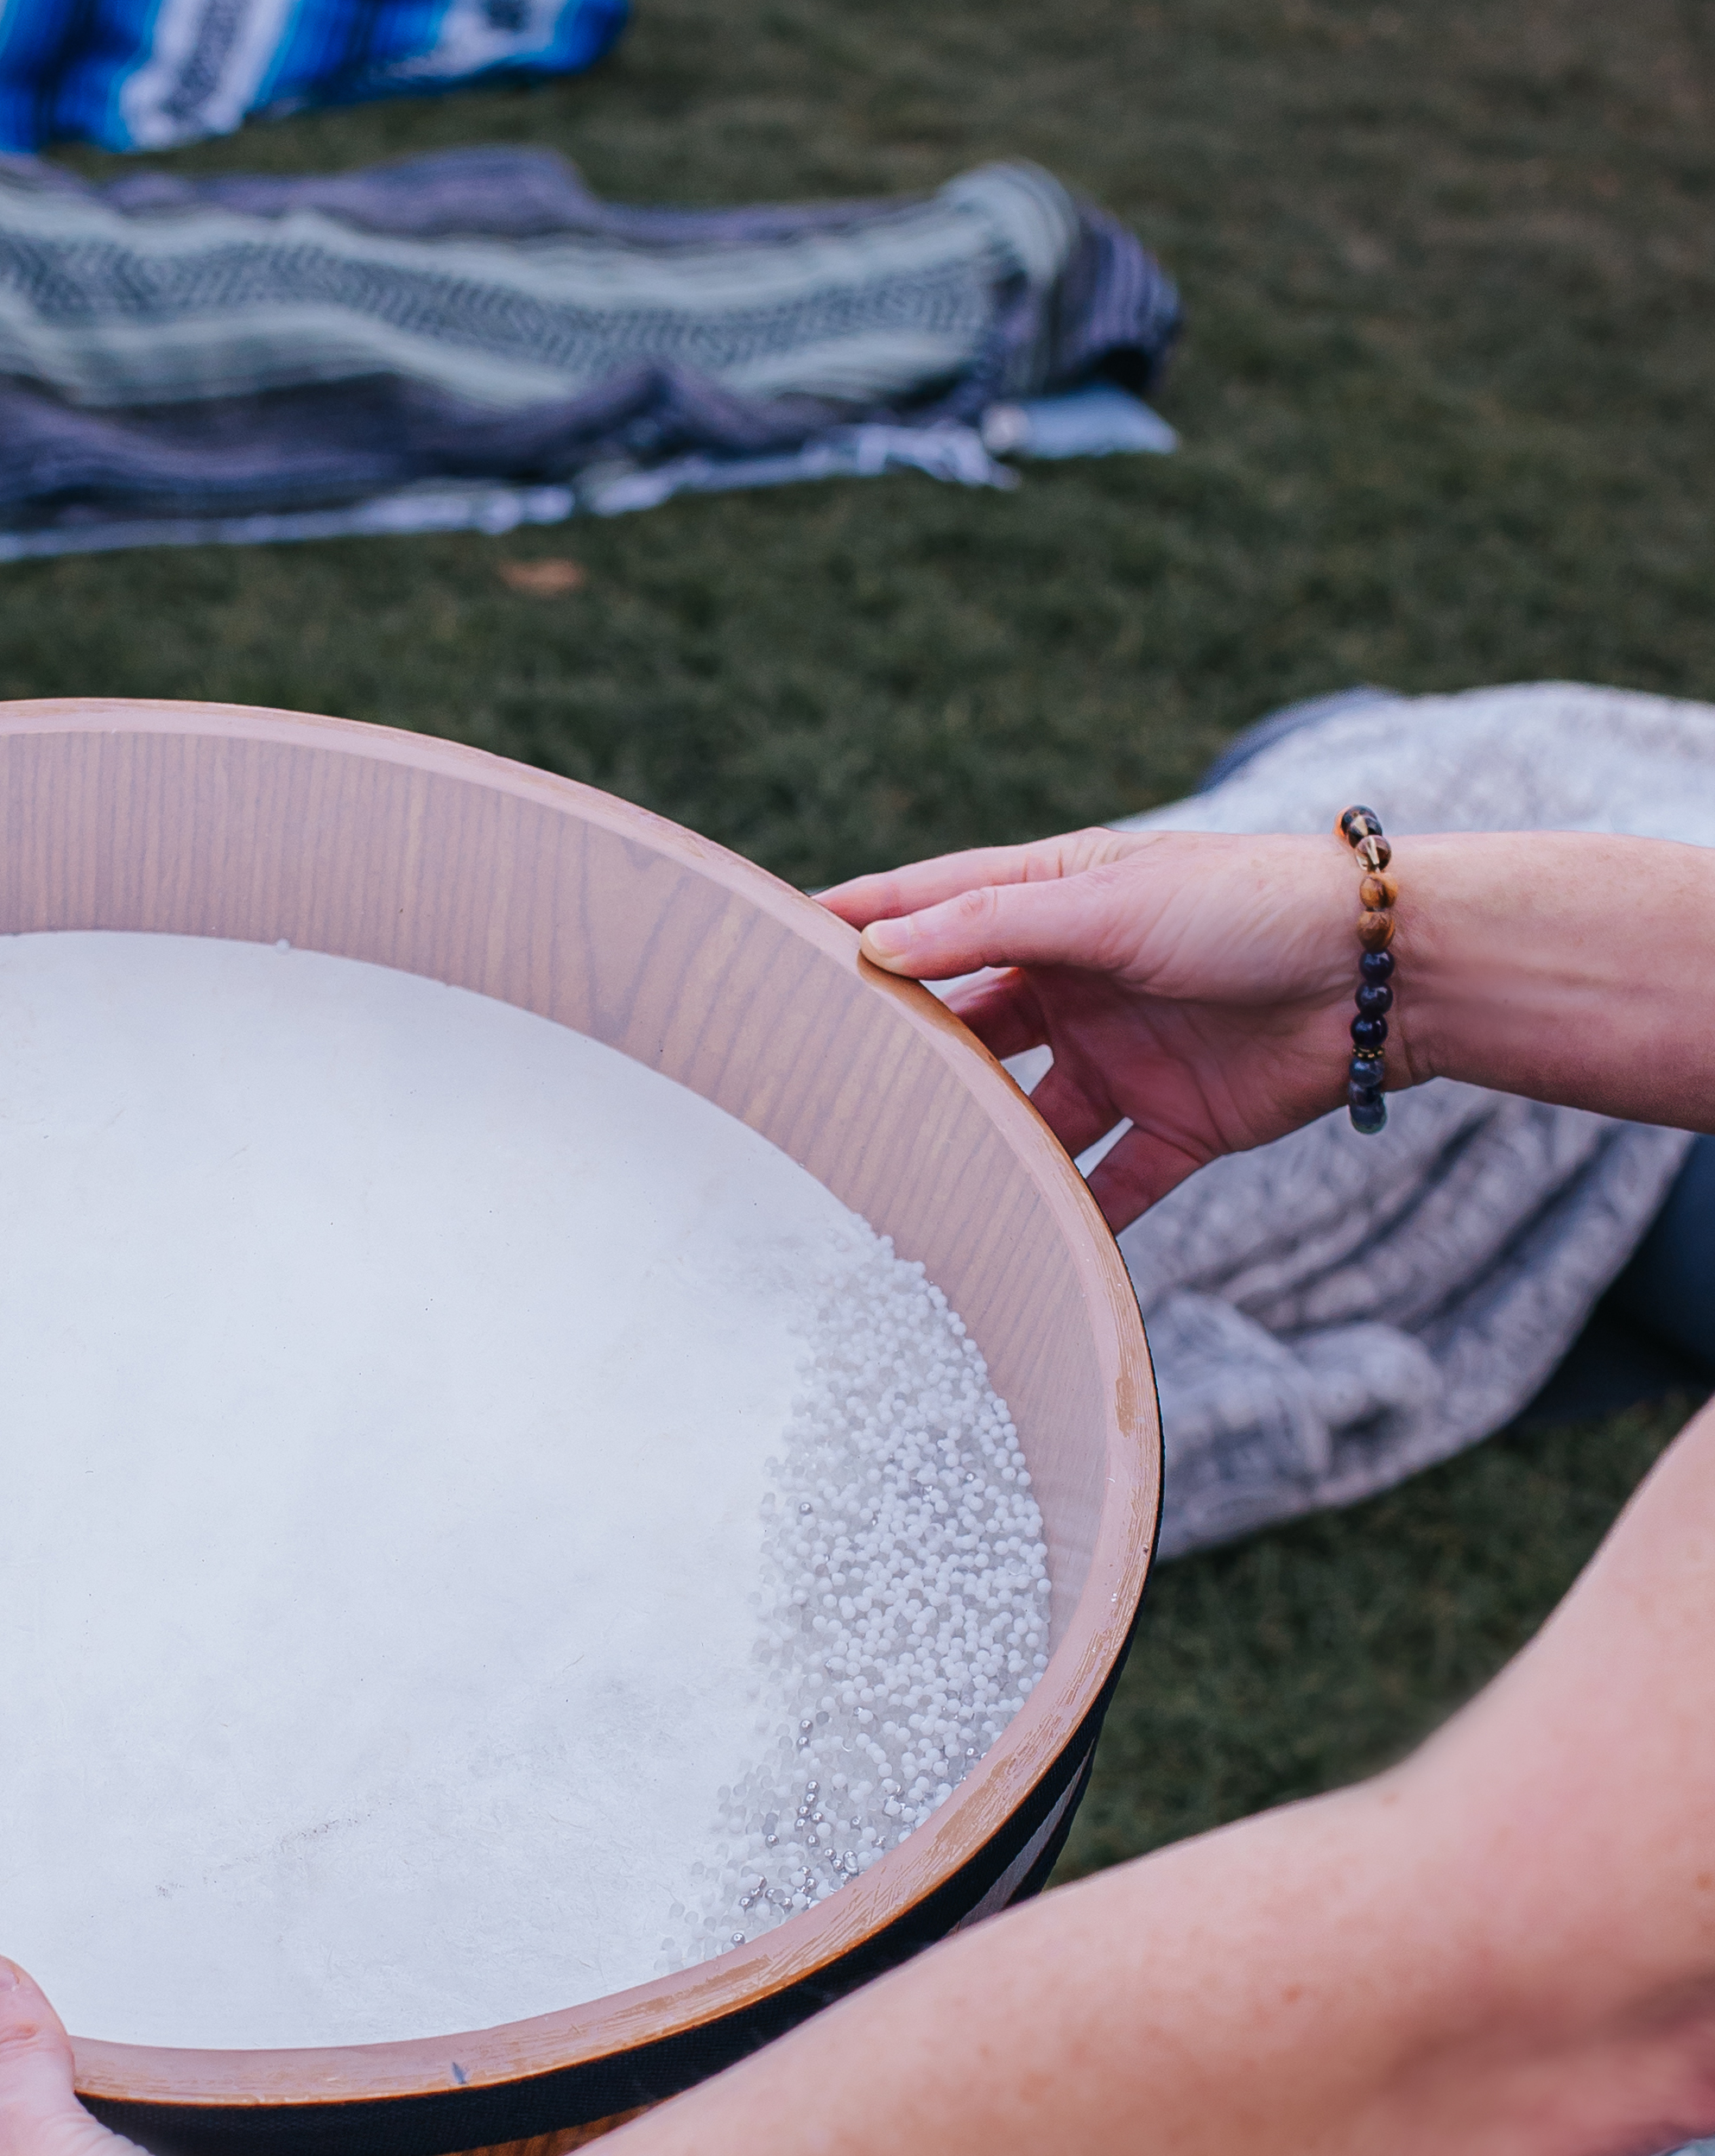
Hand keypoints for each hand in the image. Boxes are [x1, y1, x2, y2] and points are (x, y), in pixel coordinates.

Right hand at [823, 825, 1381, 1230]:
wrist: (1384, 971)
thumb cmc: (1248, 903)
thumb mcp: (1107, 901)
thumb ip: (990, 926)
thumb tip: (878, 950)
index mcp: (1054, 903)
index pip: (929, 913)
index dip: (854, 930)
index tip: (771, 954)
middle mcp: (1076, 981)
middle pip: (965, 1028)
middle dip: (903, 1063)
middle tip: (821, 1099)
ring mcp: (1121, 1056)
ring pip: (1024, 1118)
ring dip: (977, 1152)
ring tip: (906, 1190)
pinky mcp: (1174, 1125)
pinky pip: (1106, 1184)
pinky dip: (1069, 1220)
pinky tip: (1018, 1253)